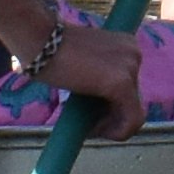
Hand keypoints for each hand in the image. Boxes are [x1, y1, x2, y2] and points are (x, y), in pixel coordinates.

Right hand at [38, 11, 147, 133]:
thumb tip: (103, 107)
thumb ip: (98, 77)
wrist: (39, 40)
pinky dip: (116, 133)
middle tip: (88, 123)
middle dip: (110, 116)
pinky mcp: (122, 84)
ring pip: (133, 113)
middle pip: (132, 100)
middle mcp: (134, 54)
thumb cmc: (49, 50)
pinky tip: (93, 131)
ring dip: (110, 125)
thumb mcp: (84, 62)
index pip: (130, 86)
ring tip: (87, 127)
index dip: (111, 105)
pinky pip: (132, 121)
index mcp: (126, 46)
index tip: (90, 111)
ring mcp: (131, 68)